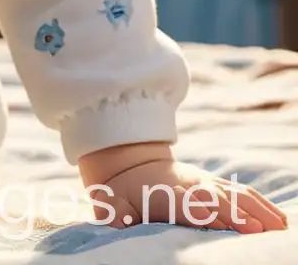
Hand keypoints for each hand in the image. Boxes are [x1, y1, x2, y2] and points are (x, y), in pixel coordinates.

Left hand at [79, 143, 286, 234]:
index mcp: (164, 193)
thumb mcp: (111, 205)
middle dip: (242, 214)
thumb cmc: (118, 192)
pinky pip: (241, 192)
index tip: (233, 223)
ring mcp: (203, 182)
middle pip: (220, 198)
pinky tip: (278, 218)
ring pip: (236, 194)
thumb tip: (121, 222)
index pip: (190, 203)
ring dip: (259, 209)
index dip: (210, 212)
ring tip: (281, 227)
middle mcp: (189, 185)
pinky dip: (260, 204)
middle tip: (265, 231)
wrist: (126, 160)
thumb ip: (118, 217)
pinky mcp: (212, 183)